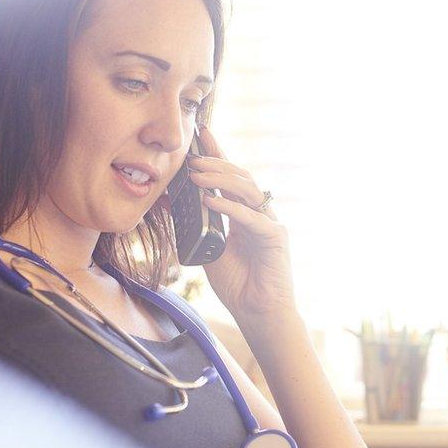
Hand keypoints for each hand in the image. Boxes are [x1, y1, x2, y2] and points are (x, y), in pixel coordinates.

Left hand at [186, 125, 296, 324]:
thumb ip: (196, 228)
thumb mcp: (208, 250)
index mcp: (244, 214)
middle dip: (217, 163)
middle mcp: (259, 214)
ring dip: (221, 180)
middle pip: (241, 178)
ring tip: (197, 175)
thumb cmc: (237, 284)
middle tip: (193, 156)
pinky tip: (211, 201)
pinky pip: (252, 217)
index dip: (218, 155)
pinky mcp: (275, 238)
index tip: (203, 134)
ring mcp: (269, 224)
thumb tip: (172, 204)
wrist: (258, 314)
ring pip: (248, 190)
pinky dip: (231, 208)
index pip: (230, 178)